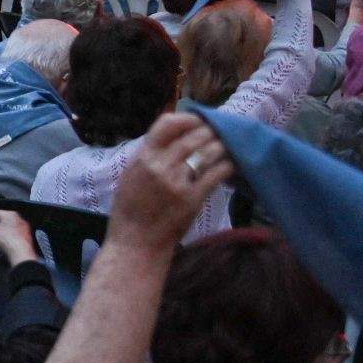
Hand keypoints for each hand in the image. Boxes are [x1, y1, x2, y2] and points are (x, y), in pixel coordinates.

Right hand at [0, 210, 37, 267]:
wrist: (21, 253)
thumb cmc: (6, 239)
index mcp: (10, 214)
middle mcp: (19, 219)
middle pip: (4, 220)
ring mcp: (25, 229)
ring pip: (10, 228)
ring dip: (3, 232)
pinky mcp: (27, 239)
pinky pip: (15, 236)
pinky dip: (8, 238)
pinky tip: (4, 244)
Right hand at [111, 113, 230, 243]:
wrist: (135, 244)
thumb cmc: (130, 211)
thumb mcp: (130, 176)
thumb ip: (149, 156)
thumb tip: (173, 138)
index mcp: (142, 158)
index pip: (166, 124)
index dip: (187, 118)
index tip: (198, 120)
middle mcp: (160, 166)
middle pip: (193, 136)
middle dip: (211, 131)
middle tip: (222, 131)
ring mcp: (177, 182)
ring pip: (208, 152)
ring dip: (222, 145)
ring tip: (229, 145)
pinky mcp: (192, 199)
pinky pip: (216, 174)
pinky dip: (227, 166)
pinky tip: (232, 164)